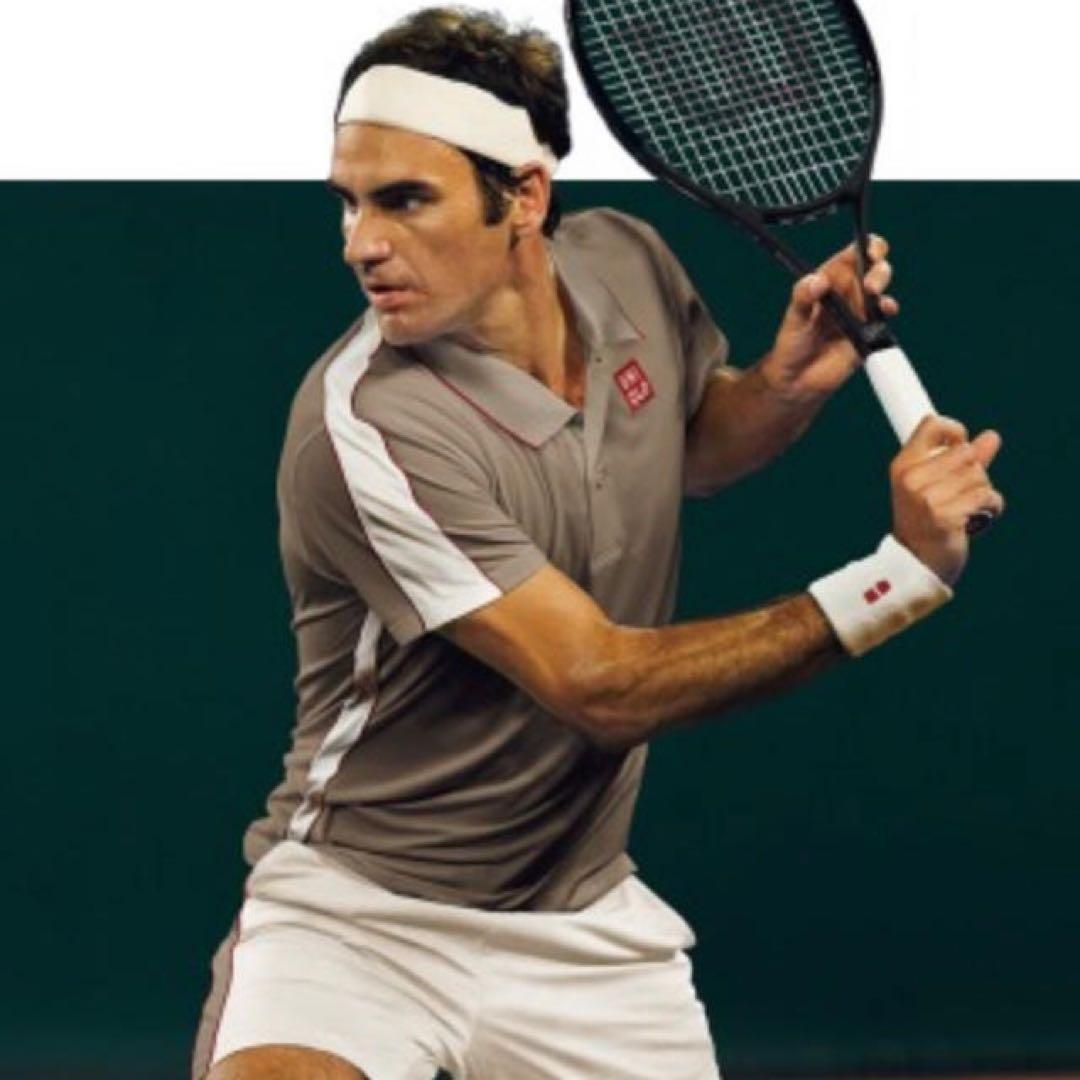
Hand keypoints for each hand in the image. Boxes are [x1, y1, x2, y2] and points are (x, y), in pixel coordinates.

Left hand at [758, 236, 897, 403]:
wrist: (798, 380)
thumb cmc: (791, 344)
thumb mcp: (793, 318)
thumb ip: (803, 296)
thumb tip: (818, 281)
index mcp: (830, 280)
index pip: (853, 254)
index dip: (865, 246)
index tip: (867, 250)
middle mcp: (849, 292)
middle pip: (874, 267)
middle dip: (878, 267)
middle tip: (869, 284)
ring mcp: (861, 311)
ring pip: (881, 289)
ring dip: (882, 284)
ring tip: (873, 294)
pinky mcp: (869, 332)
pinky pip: (885, 315)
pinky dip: (889, 308)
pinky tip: (885, 309)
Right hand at [890, 415, 1005, 586]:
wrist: (918, 563)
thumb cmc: (928, 522)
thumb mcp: (937, 486)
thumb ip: (964, 461)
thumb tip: (992, 436)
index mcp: (903, 466)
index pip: (932, 425)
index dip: (955, 431)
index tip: (959, 447)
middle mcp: (911, 479)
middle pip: (965, 452)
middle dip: (975, 472)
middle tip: (961, 494)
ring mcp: (926, 498)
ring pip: (979, 476)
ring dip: (984, 493)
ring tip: (969, 510)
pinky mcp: (946, 516)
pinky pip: (986, 497)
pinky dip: (991, 508)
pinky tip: (977, 520)